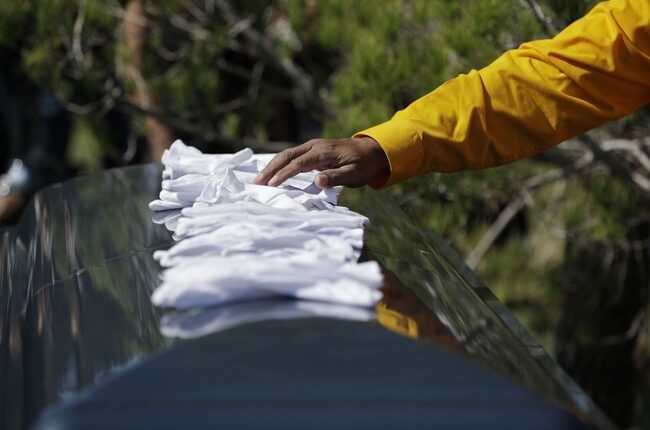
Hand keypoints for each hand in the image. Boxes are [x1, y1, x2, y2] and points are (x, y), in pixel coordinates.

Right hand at [254, 137, 388, 187]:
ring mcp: (312, 147)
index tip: (271, 185)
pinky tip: (272, 173)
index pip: (298, 163)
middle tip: (256, 182)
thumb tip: (317, 181)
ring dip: (272, 166)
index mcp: (323, 152)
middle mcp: (314, 146)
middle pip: (287, 155)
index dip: (284, 174)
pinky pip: (292, 156)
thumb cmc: (364, 165)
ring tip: (259, 180)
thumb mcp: (354, 174)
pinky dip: (279, 164)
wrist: (372, 151)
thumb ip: (335, 177)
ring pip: (287, 155)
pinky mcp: (312, 151)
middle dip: (270, 169)